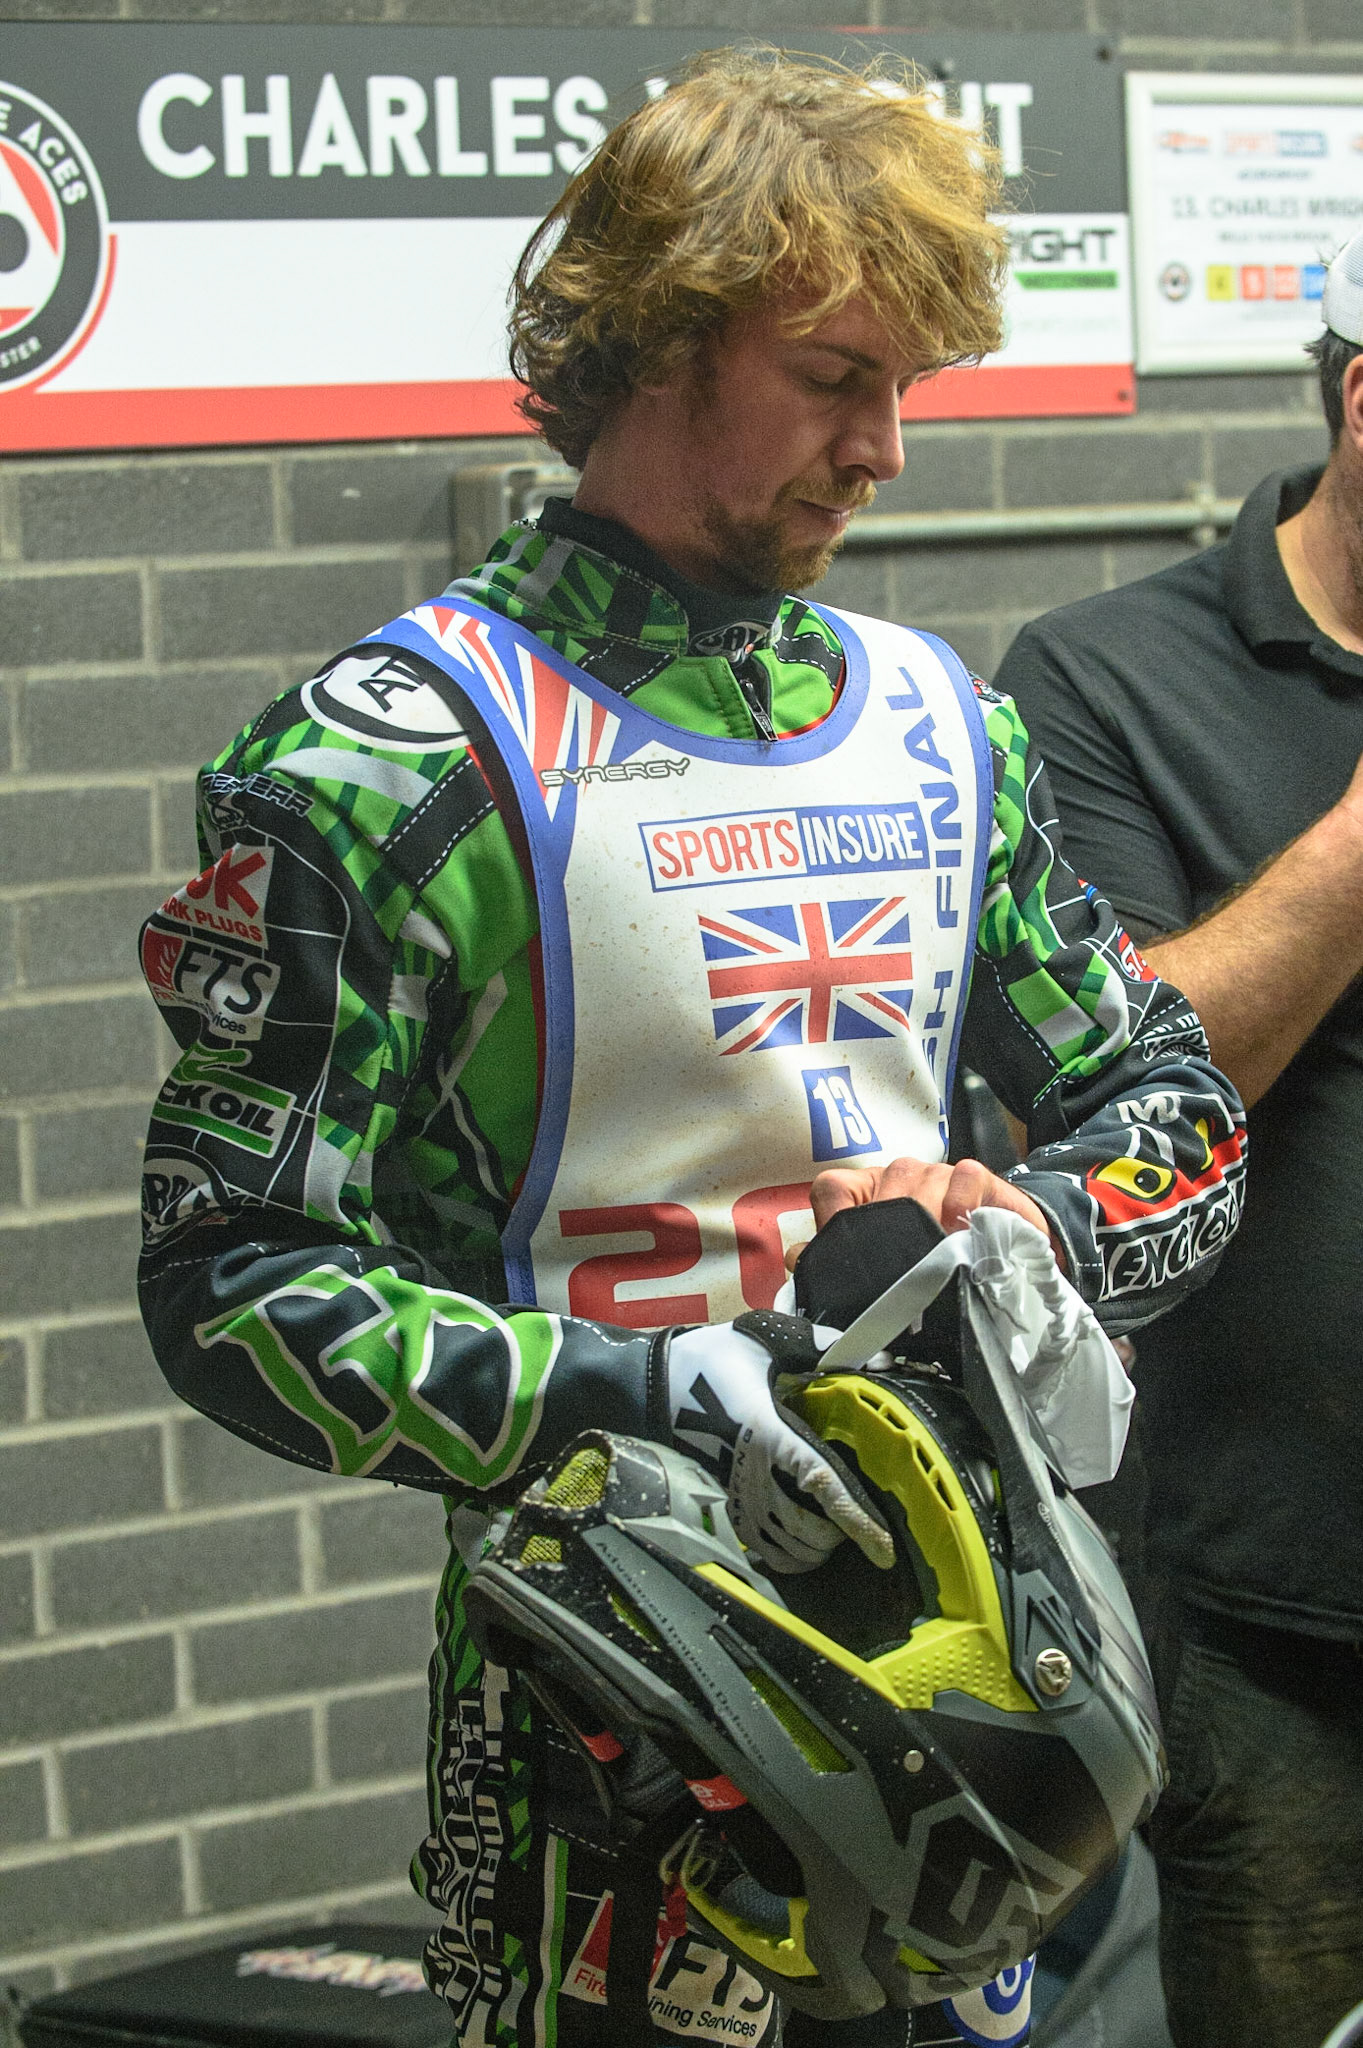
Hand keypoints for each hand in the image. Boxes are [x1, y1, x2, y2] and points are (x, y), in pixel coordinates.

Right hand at [667, 1322, 893, 1574]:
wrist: (651, 1379)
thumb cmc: (709, 1359)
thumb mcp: (763, 1338)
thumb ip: (819, 1345)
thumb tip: (876, 1356)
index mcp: (766, 1430)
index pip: (819, 1480)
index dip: (853, 1516)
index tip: (880, 1545)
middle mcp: (750, 1470)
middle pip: (804, 1527)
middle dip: (838, 1535)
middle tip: (861, 1527)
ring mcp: (733, 1490)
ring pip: (781, 1544)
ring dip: (813, 1550)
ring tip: (834, 1540)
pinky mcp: (721, 1498)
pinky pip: (757, 1544)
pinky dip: (785, 1557)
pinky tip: (802, 1552)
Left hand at [802, 1154, 1066, 1271]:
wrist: (1000, 1259)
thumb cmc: (931, 1267)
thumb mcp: (883, 1275)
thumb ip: (836, 1262)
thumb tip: (798, 1259)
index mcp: (867, 1198)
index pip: (833, 1188)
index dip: (838, 1218)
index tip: (852, 1255)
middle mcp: (897, 1180)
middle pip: (885, 1184)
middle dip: (896, 1229)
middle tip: (908, 1264)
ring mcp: (935, 1174)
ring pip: (920, 1176)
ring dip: (930, 1216)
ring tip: (939, 1251)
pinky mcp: (976, 1176)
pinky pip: (962, 1175)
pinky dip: (962, 1202)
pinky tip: (964, 1228)